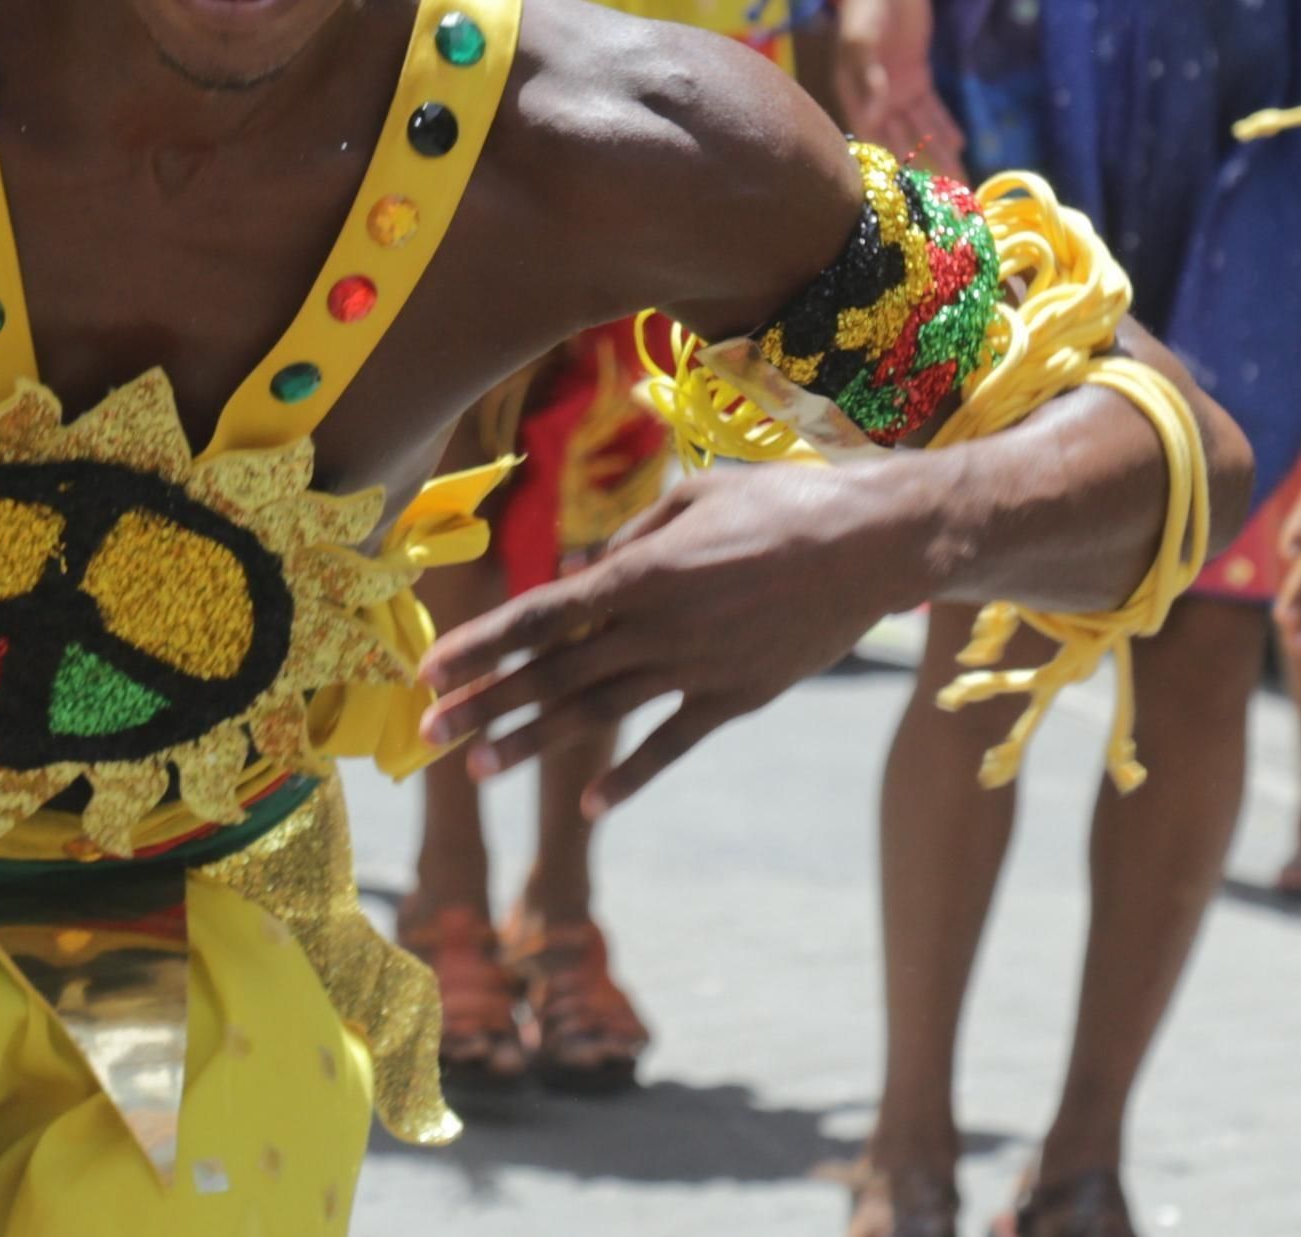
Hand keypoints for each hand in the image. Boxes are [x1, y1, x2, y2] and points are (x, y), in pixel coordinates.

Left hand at [418, 458, 956, 813]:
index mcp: (638, 573)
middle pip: (551, 672)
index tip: (428, 670)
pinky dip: (629, 775)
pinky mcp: (737, 698)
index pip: (537, 616)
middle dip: (483, 703)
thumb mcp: (693, 497)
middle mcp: (656, 627)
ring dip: (533, 740)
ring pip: (597, 712)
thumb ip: (633, 539)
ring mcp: (697, 669)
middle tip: (426, 734)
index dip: (478, 645)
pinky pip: (671, 743)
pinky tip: (588, 803)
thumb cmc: (781, 500)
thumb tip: (585, 570)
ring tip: (480, 766)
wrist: (873, 543)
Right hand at [835, 0, 962, 175]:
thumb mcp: (861, 37)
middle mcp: (875, 97)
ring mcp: (896, 87)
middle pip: (899, 140)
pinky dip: (943, 125)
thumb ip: (867, 75)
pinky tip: (959, 144)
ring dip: (937, 152)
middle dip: (919, 167)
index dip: (888, 163)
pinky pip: (931, 107)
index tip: (908, 192)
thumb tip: (874, 117)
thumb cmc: (863, 3)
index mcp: (855, 93)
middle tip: (941, 199)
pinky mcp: (916, 74)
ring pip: (919, 128)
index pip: (872, 137)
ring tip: (958, 179)